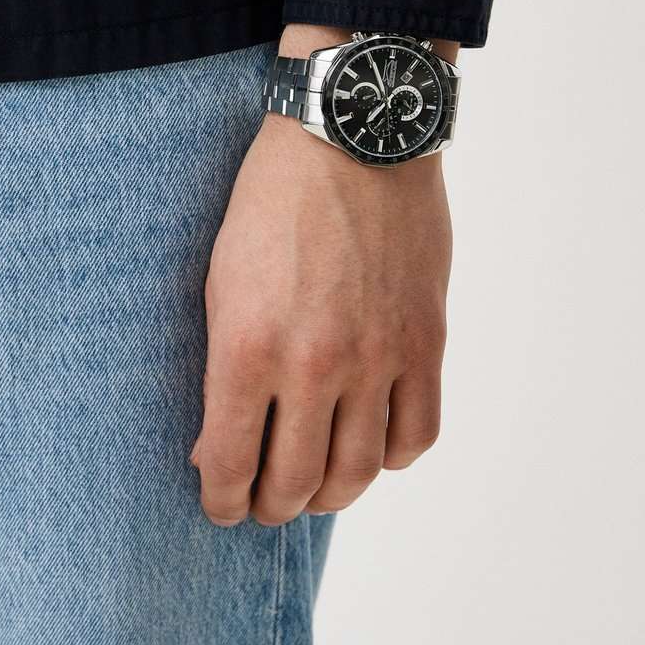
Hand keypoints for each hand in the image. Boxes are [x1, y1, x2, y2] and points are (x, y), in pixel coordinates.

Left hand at [191, 24, 454, 526]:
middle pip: (294, 483)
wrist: (351, 137)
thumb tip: (220, 441)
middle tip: (264, 502)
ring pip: (358, 473)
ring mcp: (377, 356)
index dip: (222, 501)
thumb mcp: (219, 280)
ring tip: (315, 487)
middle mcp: (314, 364)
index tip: (221, 504)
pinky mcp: (425, 340)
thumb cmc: (270, 201)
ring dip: (330, 495)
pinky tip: (371, 444)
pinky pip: (417, 434)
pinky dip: (392, 456)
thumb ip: (223, 366)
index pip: (230, 466)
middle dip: (271, 506)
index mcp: (247, 347)